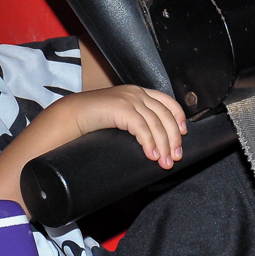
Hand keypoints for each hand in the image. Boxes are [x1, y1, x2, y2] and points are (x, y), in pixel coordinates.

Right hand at [66, 86, 186, 167]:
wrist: (70, 114)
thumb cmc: (93, 120)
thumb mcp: (120, 116)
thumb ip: (135, 120)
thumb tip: (151, 142)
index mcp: (138, 92)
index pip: (167, 102)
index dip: (179, 118)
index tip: (184, 134)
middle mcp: (136, 93)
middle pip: (165, 115)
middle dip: (174, 138)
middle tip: (175, 157)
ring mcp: (129, 99)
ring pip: (156, 123)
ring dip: (163, 145)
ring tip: (164, 162)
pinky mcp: (121, 108)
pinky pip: (142, 127)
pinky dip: (149, 143)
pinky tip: (151, 155)